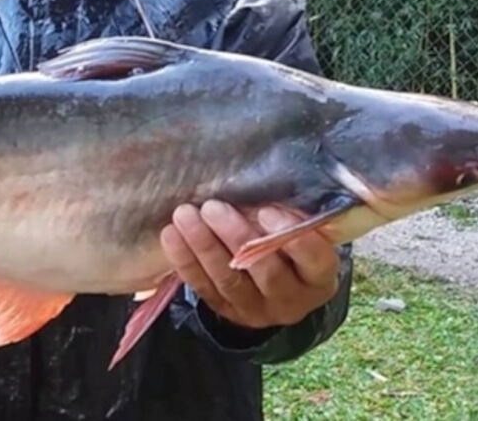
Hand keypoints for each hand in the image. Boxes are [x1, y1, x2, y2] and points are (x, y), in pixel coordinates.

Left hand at [160, 200, 339, 328]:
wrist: (274, 285)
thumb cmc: (290, 245)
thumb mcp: (301, 232)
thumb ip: (291, 215)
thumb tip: (267, 177)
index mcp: (319, 278)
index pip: (314, 261)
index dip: (291, 237)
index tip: (266, 210)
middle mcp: (291, 300)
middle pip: (266, 272)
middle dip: (236, 237)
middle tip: (213, 207)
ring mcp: (257, 311)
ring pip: (230, 280)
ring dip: (204, 246)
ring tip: (185, 215)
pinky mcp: (227, 312)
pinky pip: (204, 288)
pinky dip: (186, 260)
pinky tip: (172, 235)